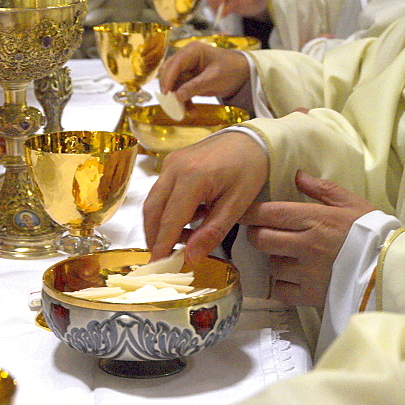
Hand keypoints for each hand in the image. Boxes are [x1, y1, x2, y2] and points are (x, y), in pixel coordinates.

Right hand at [143, 130, 268, 264]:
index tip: (157, 265)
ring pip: (153, 202)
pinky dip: (166, 212)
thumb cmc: (250, 168)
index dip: (162, 245)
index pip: (170, 219)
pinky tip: (187, 221)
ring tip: (183, 241)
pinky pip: (160, 193)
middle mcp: (174, 167)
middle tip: (166, 258)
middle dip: (156, 237)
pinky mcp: (170, 163)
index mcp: (193, 176)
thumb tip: (190, 258)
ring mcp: (170, 163)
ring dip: (160, 226)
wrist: (252, 139)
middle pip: (153, 211)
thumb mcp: (237, 204)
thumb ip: (212, 232)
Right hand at [158, 42, 249, 103]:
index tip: (165, 94)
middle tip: (171, 104)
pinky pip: (180, 91)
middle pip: (169, 72)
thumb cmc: (230, 70)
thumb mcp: (214, 79)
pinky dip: (184, 101)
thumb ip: (195, 86)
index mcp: (192, 51)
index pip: (175, 64)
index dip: (168, 79)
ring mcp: (186, 69)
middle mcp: (186, 58)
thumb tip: (177, 96)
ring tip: (185, 111)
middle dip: (170, 89)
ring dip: (177, 98)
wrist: (241, 74)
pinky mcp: (188, 79)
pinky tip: (191, 110)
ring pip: (173, 84)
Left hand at [241, 170, 376, 310]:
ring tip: (289, 256)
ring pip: (271, 265)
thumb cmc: (373, 233)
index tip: (241, 212)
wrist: (392, 269)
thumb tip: (298, 175)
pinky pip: (281, 289)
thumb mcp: (352, 204)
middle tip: (264, 233)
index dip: (249, 212)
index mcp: (317, 219)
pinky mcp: (310, 295)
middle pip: (261, 239)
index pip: (270, 213)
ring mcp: (307, 272)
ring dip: (275, 260)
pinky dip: (283, 284)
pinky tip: (295, 277)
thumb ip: (322, 189)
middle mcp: (308, 245)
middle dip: (257, 235)